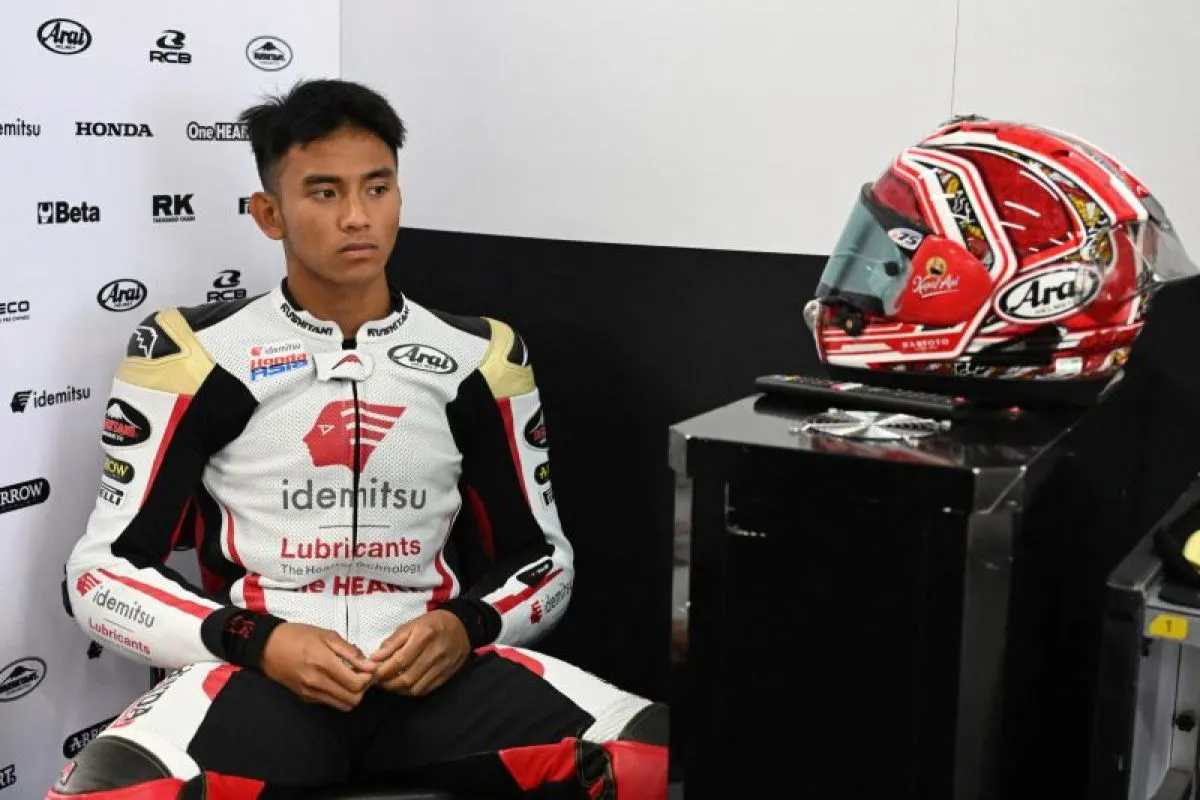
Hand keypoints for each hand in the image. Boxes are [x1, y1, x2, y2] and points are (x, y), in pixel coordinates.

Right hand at [259, 622, 377, 710]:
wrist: (268, 647)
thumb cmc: (299, 636)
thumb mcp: (327, 635)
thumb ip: (350, 652)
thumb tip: (370, 665)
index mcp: (324, 663)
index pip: (357, 684)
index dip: (368, 678)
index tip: (368, 667)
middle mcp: (317, 682)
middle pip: (353, 699)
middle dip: (362, 688)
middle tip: (361, 674)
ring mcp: (309, 693)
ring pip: (342, 706)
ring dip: (351, 695)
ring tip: (350, 678)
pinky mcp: (304, 698)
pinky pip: (329, 703)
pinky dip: (338, 695)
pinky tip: (335, 681)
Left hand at [369, 610, 470, 695]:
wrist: (461, 626)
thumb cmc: (432, 624)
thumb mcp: (410, 625)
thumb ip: (392, 642)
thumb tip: (373, 659)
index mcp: (424, 635)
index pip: (399, 661)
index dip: (383, 671)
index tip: (372, 673)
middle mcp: (435, 652)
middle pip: (407, 678)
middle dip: (388, 684)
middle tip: (378, 681)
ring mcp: (443, 666)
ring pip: (416, 688)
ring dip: (398, 690)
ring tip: (390, 683)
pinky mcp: (447, 675)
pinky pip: (426, 690)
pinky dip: (412, 691)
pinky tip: (405, 685)